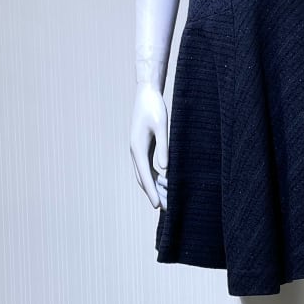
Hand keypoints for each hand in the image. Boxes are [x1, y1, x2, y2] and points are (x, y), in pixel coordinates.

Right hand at [130, 82, 168, 209]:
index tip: (158, 206)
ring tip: (168, 200)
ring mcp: (138, 150)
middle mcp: (135, 152)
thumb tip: (165, 169)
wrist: (147, 94)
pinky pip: (148, 167)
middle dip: (154, 195)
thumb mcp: (161, 126)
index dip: (152, 192)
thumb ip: (164, 147)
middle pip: (143, 179)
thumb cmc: (155, 108)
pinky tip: (165, 184)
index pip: (145, 176)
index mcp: (138, 148)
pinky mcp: (143, 147)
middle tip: (166, 210)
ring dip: (155, 188)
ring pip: (145, 175)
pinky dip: (156, 178)